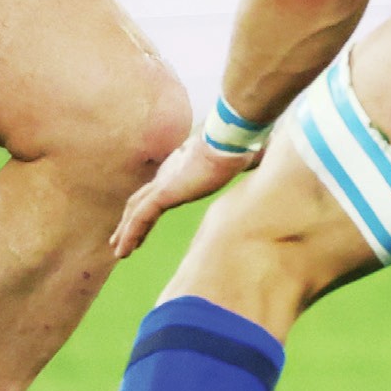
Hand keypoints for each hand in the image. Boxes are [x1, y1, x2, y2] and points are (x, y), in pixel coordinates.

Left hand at [113, 134, 257, 257]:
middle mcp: (169, 173)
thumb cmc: (241, 145)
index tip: (146, 221)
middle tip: (121, 239)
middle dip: (130, 220)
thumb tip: (272, 166)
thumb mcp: (247, 159)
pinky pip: (141, 217)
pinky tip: (124, 248)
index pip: (161, 190)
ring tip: (118, 251)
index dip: (150, 205)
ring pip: (136, 211)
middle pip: (141, 200)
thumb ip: (252, 165)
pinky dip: (130, 232)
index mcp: (183, 167)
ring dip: (126, 231)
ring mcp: (165, 181)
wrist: (233, 139)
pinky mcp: (165, 191)